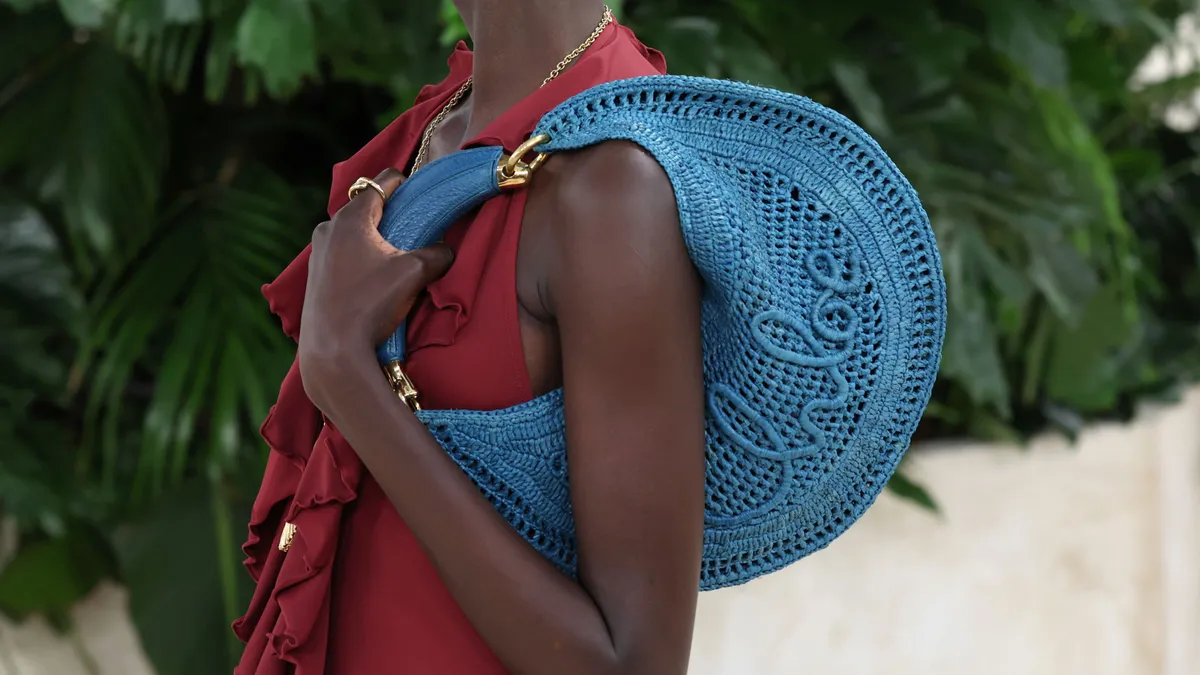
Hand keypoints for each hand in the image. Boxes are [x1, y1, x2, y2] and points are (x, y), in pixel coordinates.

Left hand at [298, 168, 453, 412]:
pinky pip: (343, 252)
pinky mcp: (315, 275)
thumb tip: (447, 250)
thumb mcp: (414, 274)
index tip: (420, 193)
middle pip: (366, 207)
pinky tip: (375, 280)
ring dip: (375, 239)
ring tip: (395, 259)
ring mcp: (317, 252)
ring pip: (354, 232)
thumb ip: (437, 254)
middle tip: (413, 231)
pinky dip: (361, 256)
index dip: (405, 183)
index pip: (381, 182)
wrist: (333, 349)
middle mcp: (328, 228)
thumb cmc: (371, 303)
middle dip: (391, 215)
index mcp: (351, 218)